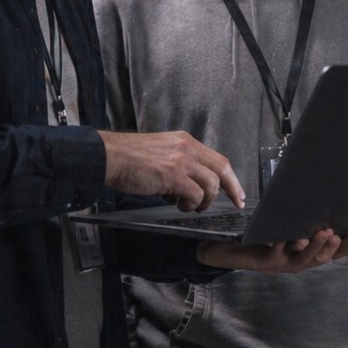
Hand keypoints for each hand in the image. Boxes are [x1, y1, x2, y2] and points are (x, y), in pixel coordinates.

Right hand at [99, 130, 243, 211]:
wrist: (110, 156)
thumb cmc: (130, 158)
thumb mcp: (161, 153)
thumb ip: (179, 165)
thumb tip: (190, 187)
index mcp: (185, 141)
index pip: (218, 159)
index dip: (230, 177)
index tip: (237, 191)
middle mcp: (187, 147)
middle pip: (222, 169)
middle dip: (233, 189)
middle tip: (237, 203)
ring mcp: (181, 160)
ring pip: (211, 184)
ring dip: (204, 201)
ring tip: (190, 206)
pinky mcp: (173, 175)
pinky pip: (195, 194)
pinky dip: (191, 204)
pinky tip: (179, 205)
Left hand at [196, 225, 347, 273]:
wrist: (234, 250)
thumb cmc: (267, 236)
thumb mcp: (291, 227)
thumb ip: (310, 222)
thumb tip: (332, 205)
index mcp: (309, 254)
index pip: (336, 252)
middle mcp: (300, 262)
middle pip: (324, 257)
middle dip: (336, 245)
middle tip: (347, 232)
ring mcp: (284, 263)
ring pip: (304, 258)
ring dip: (315, 247)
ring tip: (324, 232)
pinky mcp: (266, 261)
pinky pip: (277, 252)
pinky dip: (283, 244)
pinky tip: (288, 236)